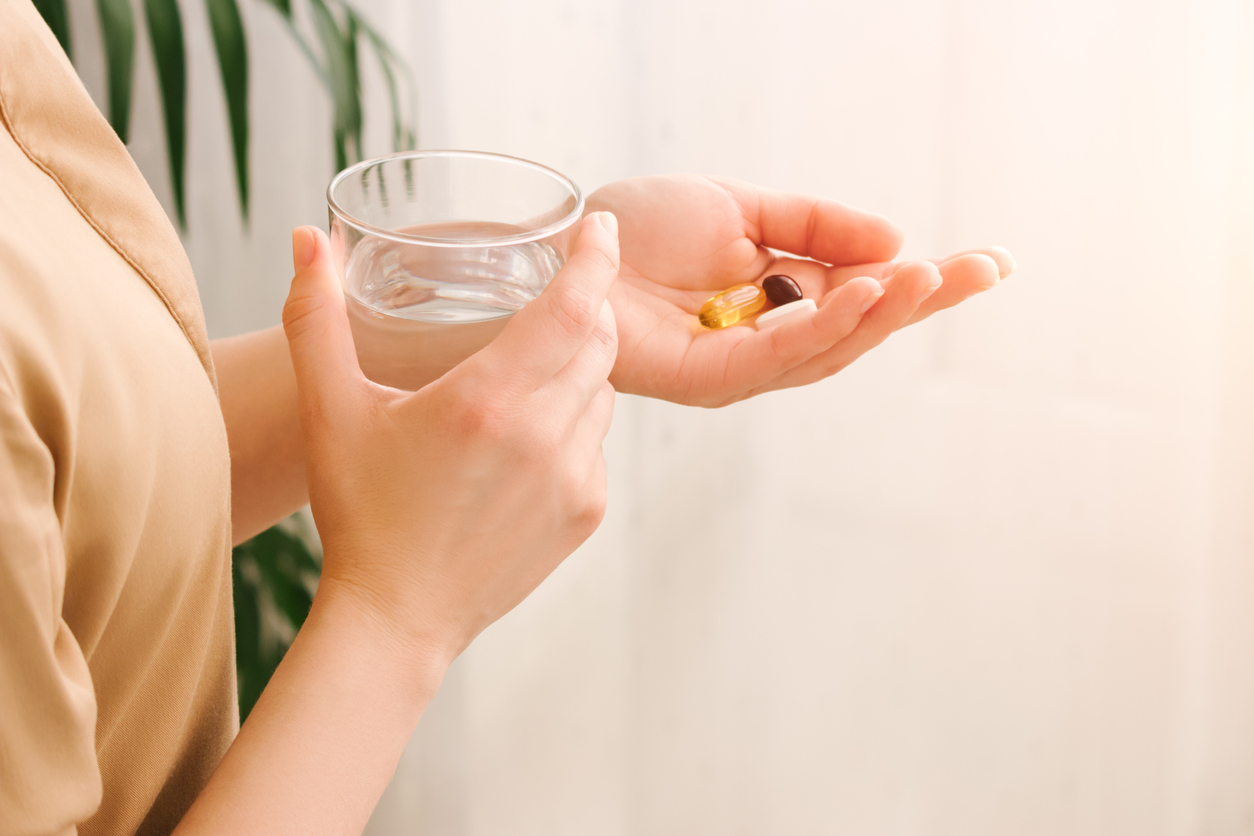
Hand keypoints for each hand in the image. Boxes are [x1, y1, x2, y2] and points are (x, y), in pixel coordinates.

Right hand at [281, 213, 619, 659]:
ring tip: (525, 379)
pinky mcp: (586, 512)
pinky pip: (597, 442)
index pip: (571, 307)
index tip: (604, 225)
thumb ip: (315, 318)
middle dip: (584, 309)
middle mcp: (542, 436)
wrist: (397, 616)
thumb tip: (305, 237)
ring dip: (578, 368)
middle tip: (554, 298)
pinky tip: (526, 441)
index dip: (595, 258)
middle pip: (597, 342)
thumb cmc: (359, 511)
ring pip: (603, 392)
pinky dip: (575, 424)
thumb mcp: (329, 411)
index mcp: (484, 401)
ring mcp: (573, 479)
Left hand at [589, 175, 1014, 405]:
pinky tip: (864, 295)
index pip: (866, 295)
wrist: (565, 248)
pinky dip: (825, 326)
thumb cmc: (638, 229)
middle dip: (923, 300)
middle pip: (861, 329)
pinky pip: (780, 356)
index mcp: (781, 301)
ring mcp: (742, 366)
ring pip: (830, 348)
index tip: (989, 262)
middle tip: (983, 270)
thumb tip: (894, 243)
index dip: (925, 281)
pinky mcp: (710, 379)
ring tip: (931, 276)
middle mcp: (769, 341)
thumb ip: (814, 226)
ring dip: (882, 312)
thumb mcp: (741, 209)